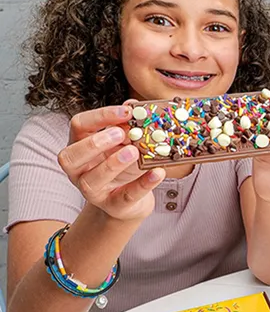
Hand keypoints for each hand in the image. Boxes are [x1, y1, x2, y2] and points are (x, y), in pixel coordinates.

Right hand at [58, 105, 164, 221]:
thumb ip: (127, 124)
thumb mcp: (125, 143)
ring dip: (113, 164)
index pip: (79, 125)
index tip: (126, 112)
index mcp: (80, 146)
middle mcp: (79, 169)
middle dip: (95, 143)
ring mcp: (93, 191)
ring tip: (134, 151)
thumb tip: (133, 105)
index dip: (100, 117)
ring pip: (92, 179)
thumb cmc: (124, 166)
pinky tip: (157, 173)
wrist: (130, 201)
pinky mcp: (113, 206)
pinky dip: (143, 184)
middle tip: (121, 134)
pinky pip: (125, 196)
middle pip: (70, 155)